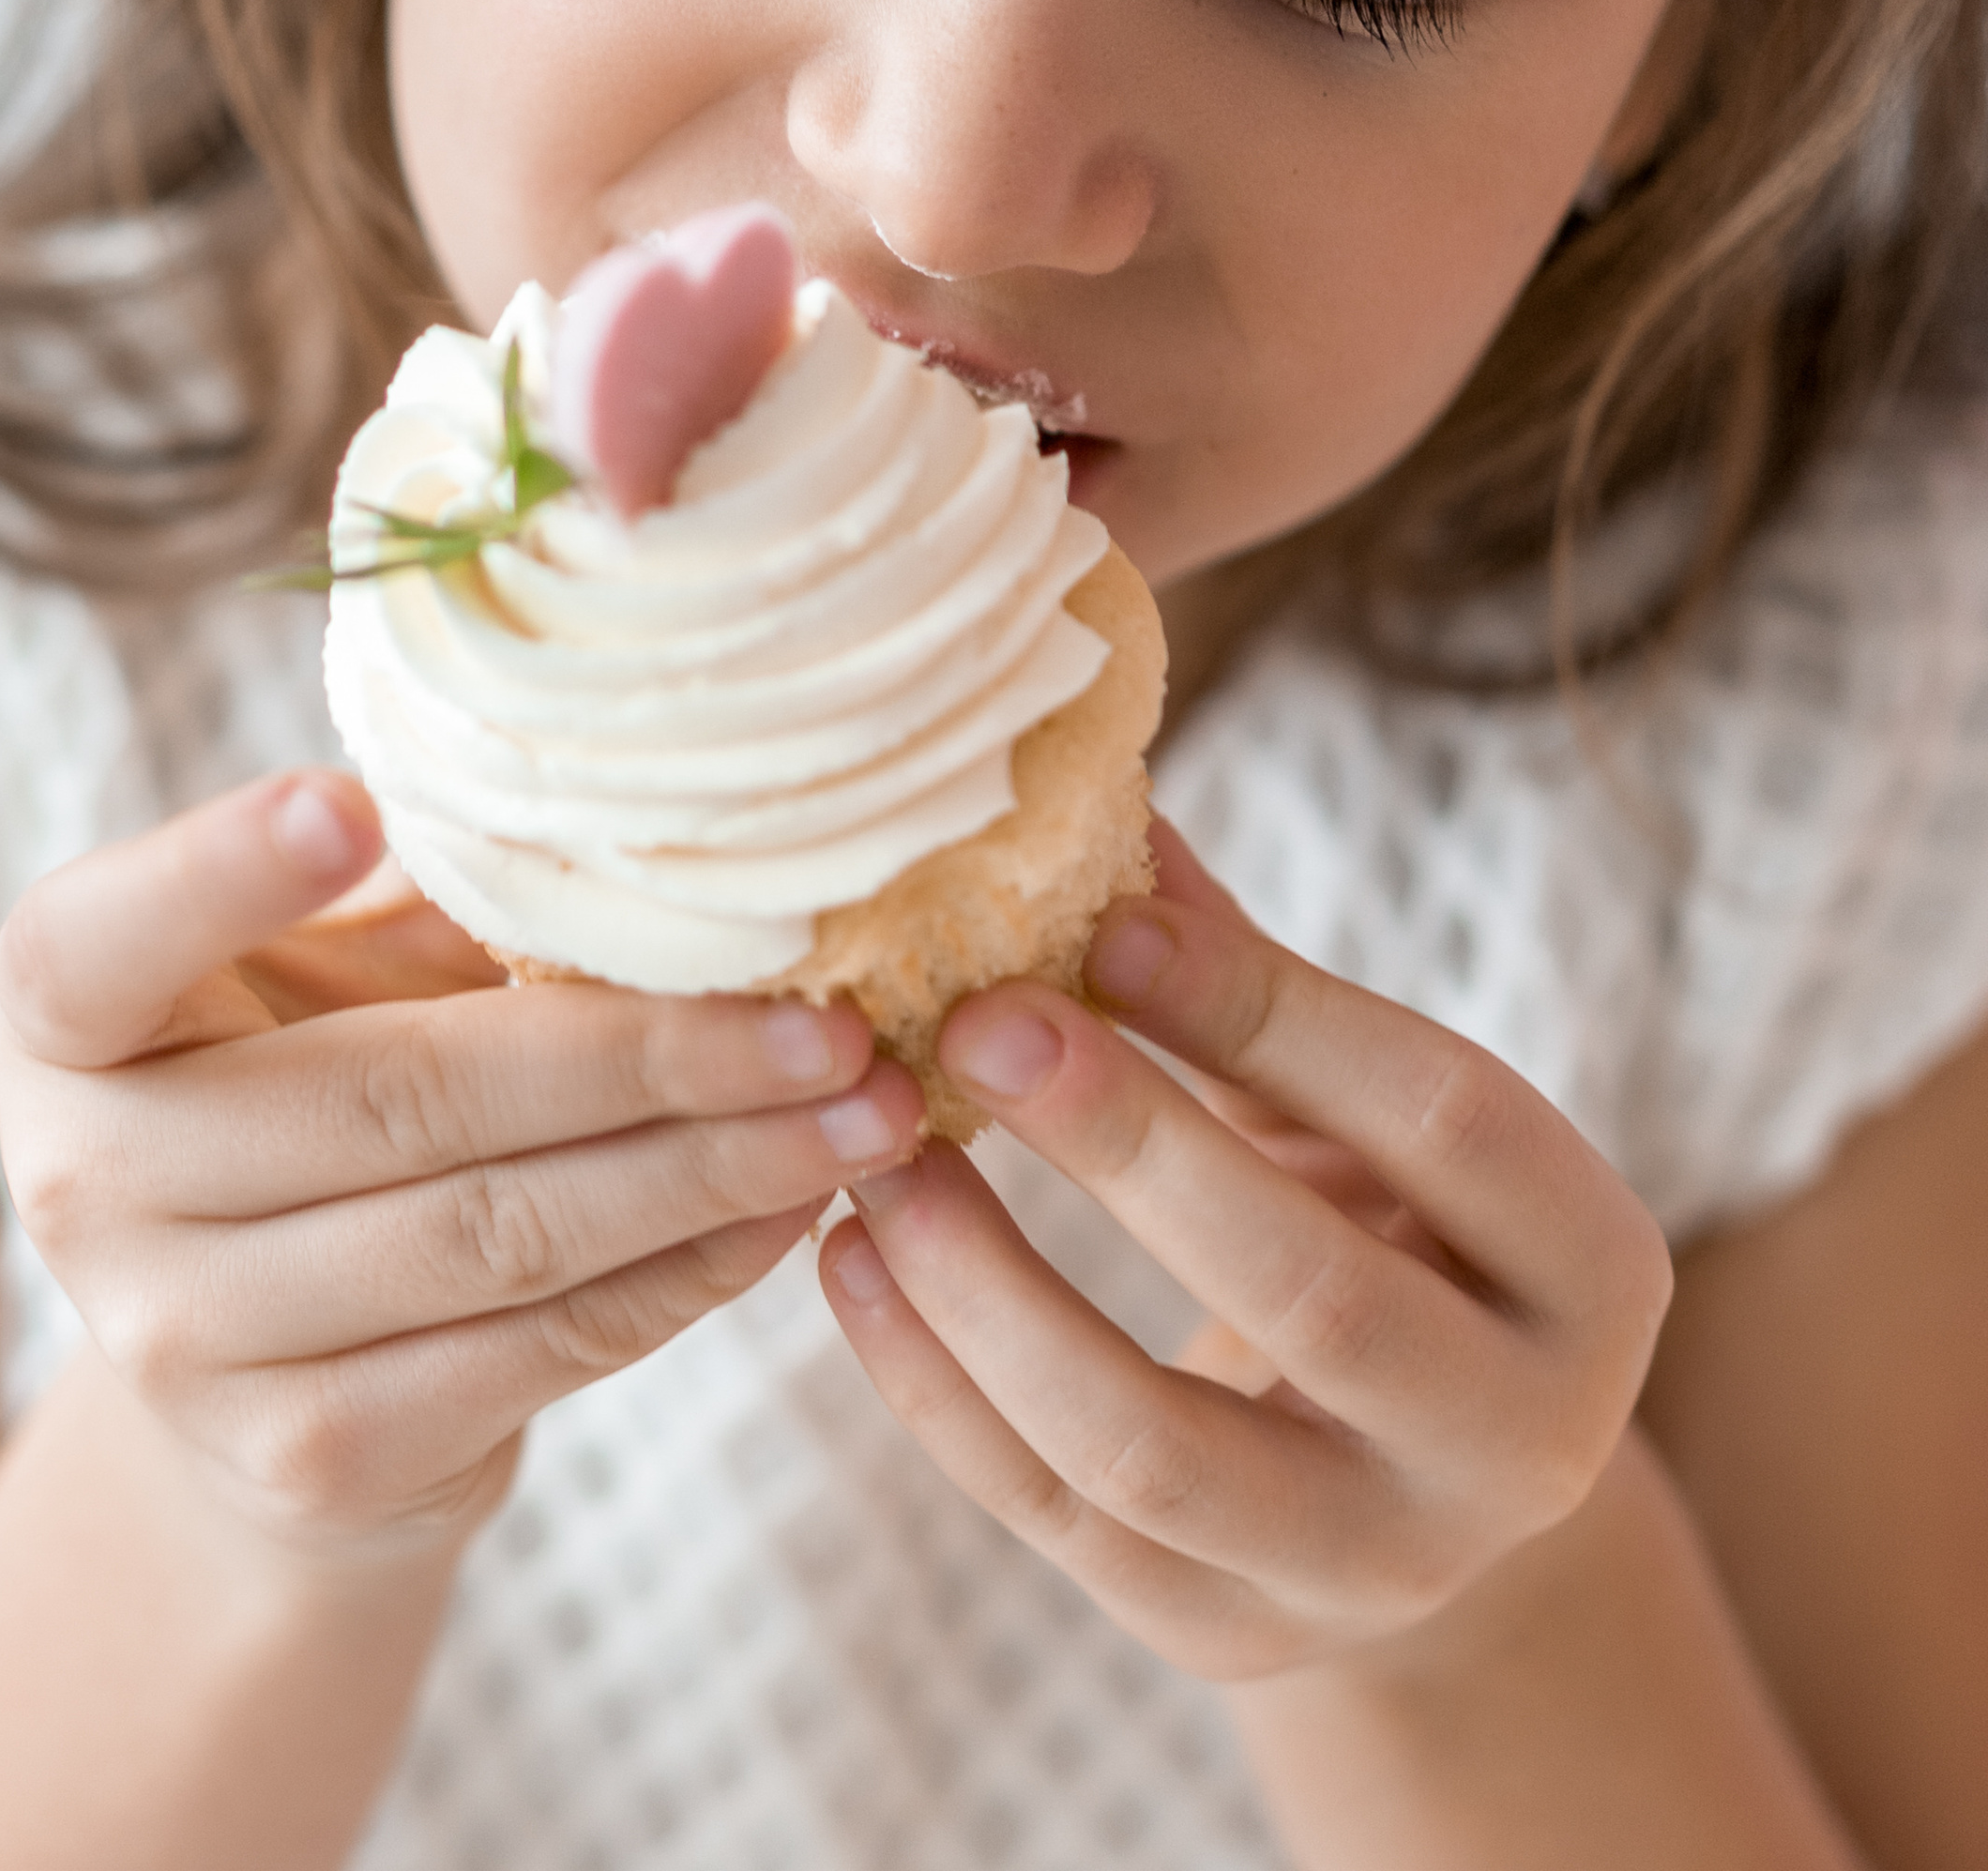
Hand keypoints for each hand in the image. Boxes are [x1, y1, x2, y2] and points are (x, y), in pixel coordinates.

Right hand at [0, 770, 924, 1561]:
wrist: (258, 1357)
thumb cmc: (312, 1082)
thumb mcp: (318, 972)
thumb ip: (419, 904)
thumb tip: (649, 838)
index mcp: (65, 1020)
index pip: (97, 943)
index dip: (218, 874)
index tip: (347, 807)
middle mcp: (91, 1186)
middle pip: (401, 1099)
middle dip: (648, 1055)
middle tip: (832, 1014)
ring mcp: (188, 1347)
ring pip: (500, 1236)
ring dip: (712, 1170)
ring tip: (866, 1110)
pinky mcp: (311, 1457)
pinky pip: (541, 1350)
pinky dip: (689, 1272)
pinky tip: (795, 1206)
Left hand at [818, 819, 1672, 1681]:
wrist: (1410, 1471)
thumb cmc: (1383, 1229)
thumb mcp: (1360, 1110)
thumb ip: (1248, 982)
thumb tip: (1103, 804)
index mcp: (1590, 1267)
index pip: (1445, 1123)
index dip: (1271, 1010)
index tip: (1108, 919)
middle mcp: (1519, 1442)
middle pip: (1317, 1297)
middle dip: (1129, 1149)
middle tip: (975, 1023)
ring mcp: (1372, 1567)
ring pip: (1153, 1445)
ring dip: (988, 1286)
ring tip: (879, 1155)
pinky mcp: (1222, 1633)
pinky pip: (1050, 1519)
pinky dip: (930, 1387)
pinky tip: (848, 1260)